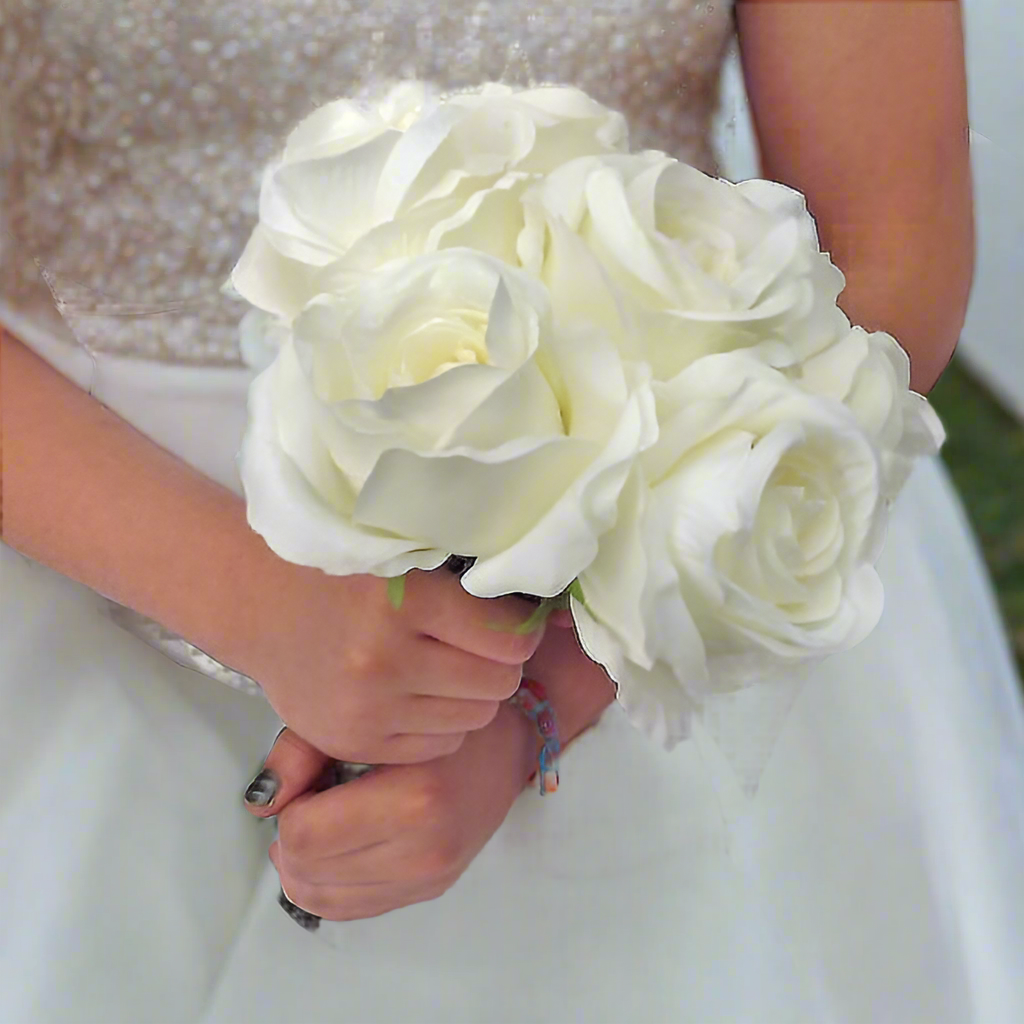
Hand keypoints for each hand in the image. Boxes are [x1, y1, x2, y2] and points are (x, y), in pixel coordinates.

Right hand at [225, 560, 547, 764]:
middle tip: (477, 643)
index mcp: (402, 599)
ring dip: (472, 694)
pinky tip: (419, 694)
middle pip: (497, 682)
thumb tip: (565, 616)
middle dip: (499, 663)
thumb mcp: (408, 557)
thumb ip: (475, 581)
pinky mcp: (354, 742)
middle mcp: (384, 659)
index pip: (511, 638)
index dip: (521, 628)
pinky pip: (440, 746)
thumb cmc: (348, 573)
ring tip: (445, 666)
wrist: (263, 607)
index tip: (507, 619)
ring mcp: (367, 708)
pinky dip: (442, 723)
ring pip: (474, 717)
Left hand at [246, 713, 536, 921]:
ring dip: (306, 864)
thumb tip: (260, 802)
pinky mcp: (430, 893)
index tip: (310, 780)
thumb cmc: (435, 719)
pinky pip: (348, 909)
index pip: (304, 833)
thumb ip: (302, 751)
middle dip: (293, 836)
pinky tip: (340, 848)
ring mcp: (429, 879)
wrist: (507, 745)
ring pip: (320, 898)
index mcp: (414, 799)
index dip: (291, 805)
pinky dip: (328, 883)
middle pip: (306, 871)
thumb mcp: (366, 714)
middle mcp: (424, 851)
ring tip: (325, 824)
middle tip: (313, 800)